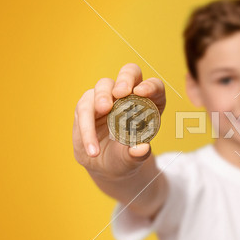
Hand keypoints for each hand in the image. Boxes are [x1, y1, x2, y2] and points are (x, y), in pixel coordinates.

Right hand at [72, 63, 165, 179]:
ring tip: (103, 110)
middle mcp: (130, 95)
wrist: (105, 165)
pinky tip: (92, 145)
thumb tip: (141, 149)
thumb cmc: (125, 157)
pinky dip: (87, 124)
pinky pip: (85, 107)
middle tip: (121, 93)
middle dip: (125, 79)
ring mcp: (108, 97)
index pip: (154, 86)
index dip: (150, 86)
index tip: (142, 92)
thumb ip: (137, 154)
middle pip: (130, 73)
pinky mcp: (89, 105)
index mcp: (150, 103)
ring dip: (103, 96)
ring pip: (104, 85)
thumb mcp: (132, 159)